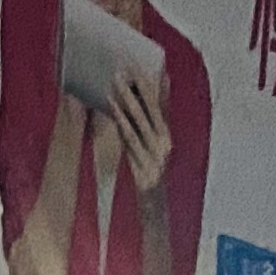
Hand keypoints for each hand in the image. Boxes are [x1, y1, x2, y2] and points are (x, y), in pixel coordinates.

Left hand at [102, 69, 173, 197]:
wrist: (152, 210)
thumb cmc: (144, 176)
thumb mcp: (146, 149)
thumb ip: (146, 125)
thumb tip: (144, 100)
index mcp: (166, 137)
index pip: (162, 104)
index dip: (152, 84)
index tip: (142, 64)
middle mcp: (164, 143)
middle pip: (151, 108)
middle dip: (138, 85)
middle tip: (124, 64)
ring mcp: (154, 153)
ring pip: (140, 119)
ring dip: (127, 97)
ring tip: (114, 78)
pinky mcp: (141, 161)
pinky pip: (129, 135)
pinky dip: (120, 117)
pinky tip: (109, 103)